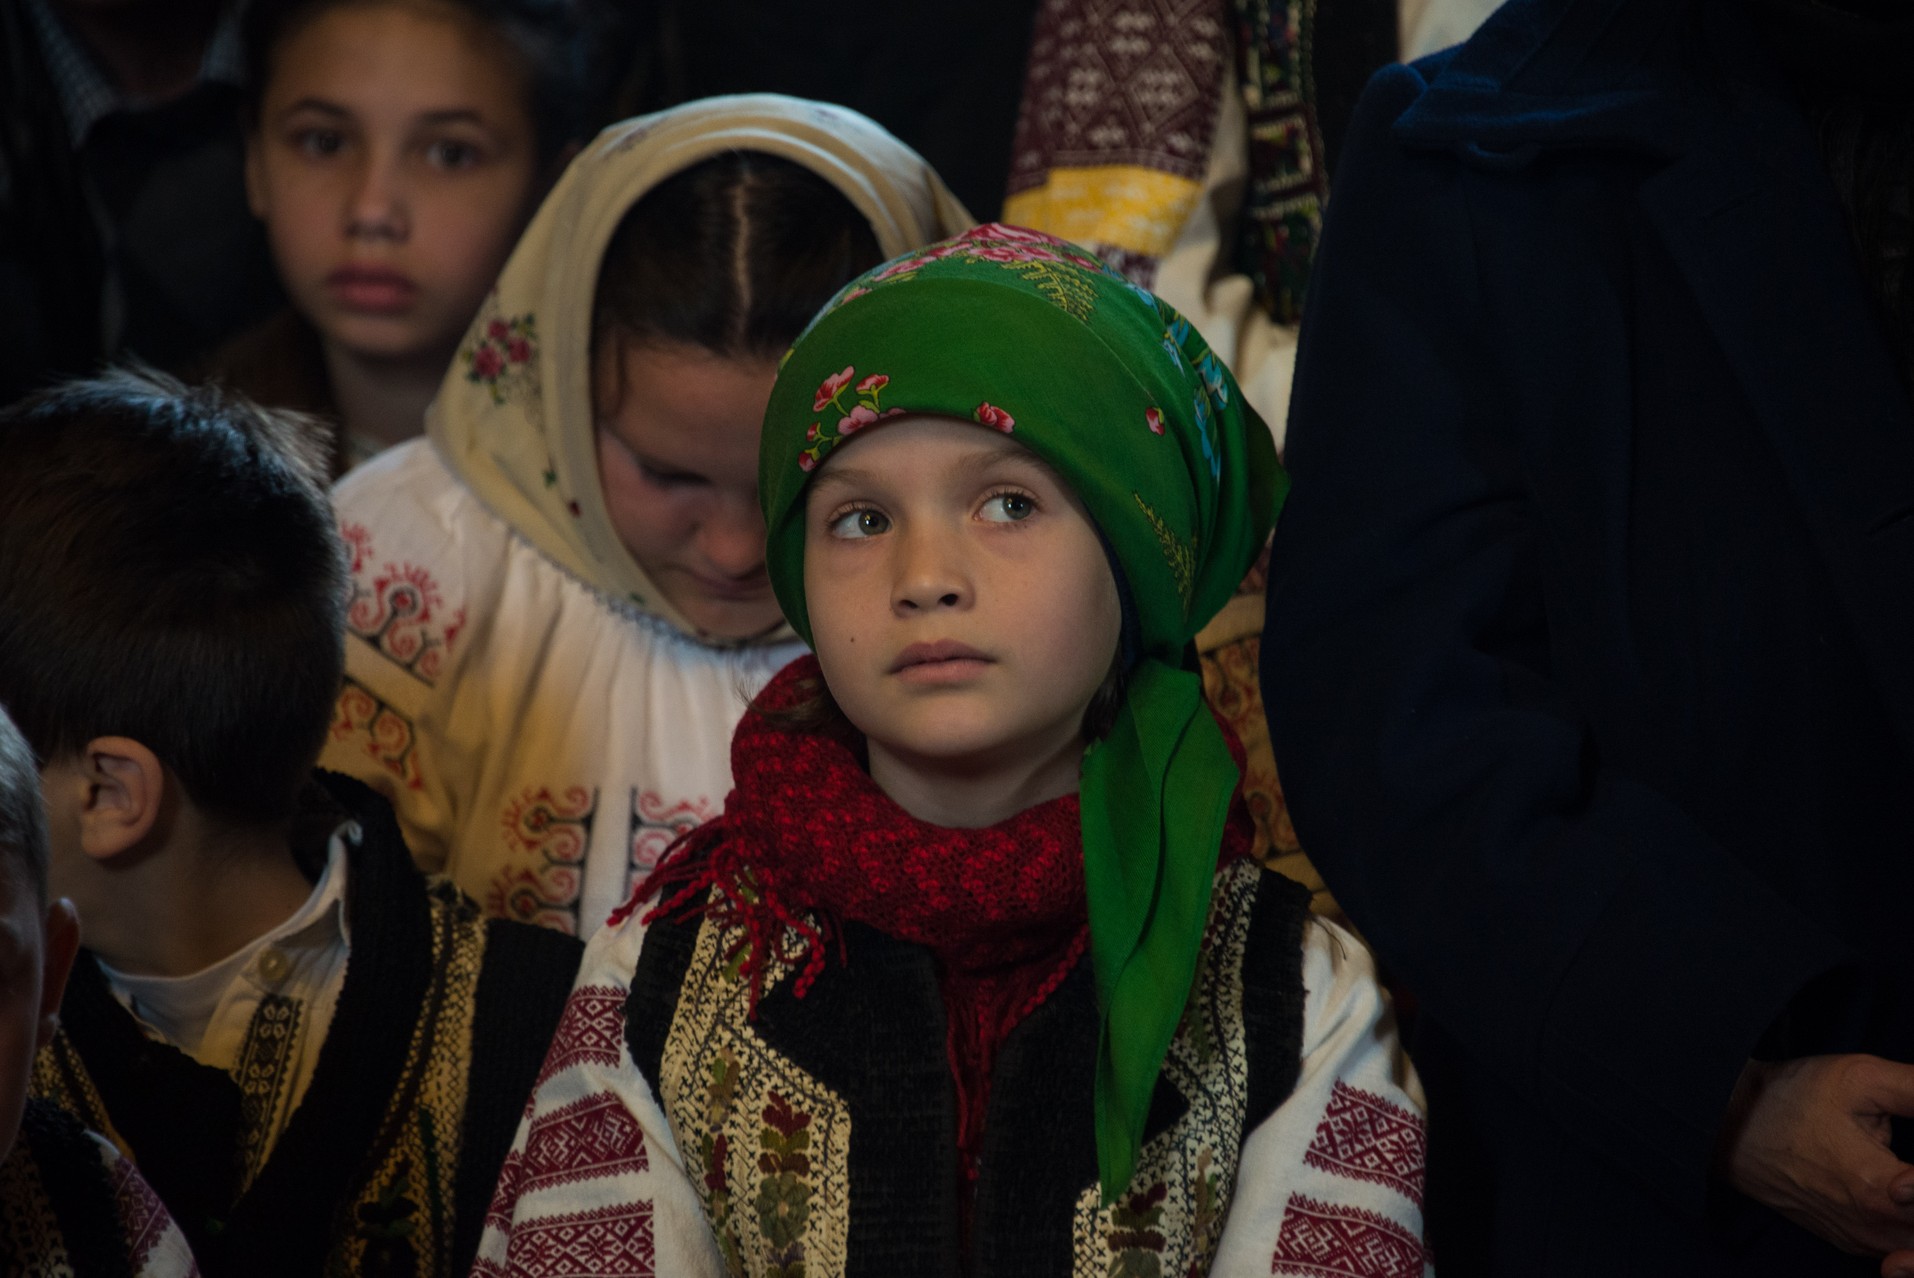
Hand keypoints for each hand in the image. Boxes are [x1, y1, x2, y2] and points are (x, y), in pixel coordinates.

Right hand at [1717, 1055, 1913, 1274]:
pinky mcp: (1850, 1243)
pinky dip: (1910, 1234)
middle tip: (1913, 1170)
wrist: (1727, 1126)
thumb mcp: (1860, 1078)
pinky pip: (1901, 1251)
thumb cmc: (1790, 1099)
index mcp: (1882, 1190)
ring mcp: (1861, 1241)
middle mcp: (1875, 1229)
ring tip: (1910, 1180)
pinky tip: (1904, 1193)